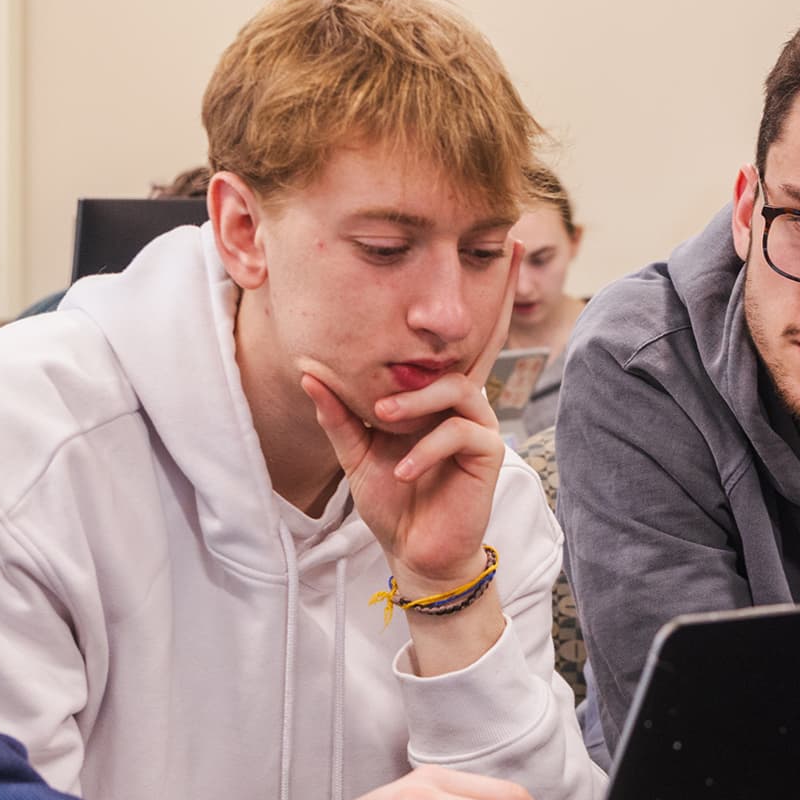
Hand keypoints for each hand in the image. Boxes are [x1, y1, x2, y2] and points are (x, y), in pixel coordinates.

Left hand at [295, 246, 514, 592]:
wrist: (414, 551)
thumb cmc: (394, 499)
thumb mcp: (355, 451)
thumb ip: (338, 412)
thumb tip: (308, 371)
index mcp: (433, 391)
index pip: (446, 341)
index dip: (469, 297)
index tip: (491, 247)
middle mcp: (461, 398)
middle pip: (465, 348)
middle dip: (460, 327)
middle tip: (428, 332)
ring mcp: (477, 422)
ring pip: (455, 387)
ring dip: (415, 401)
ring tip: (384, 421)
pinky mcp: (488, 451)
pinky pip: (460, 432)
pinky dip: (427, 447)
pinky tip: (405, 468)